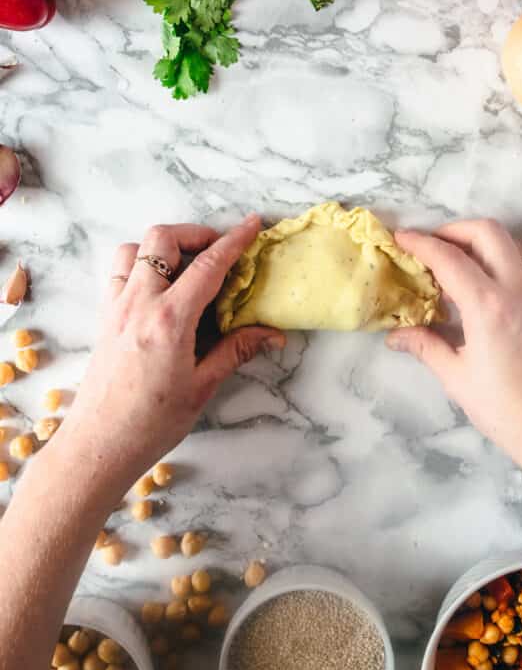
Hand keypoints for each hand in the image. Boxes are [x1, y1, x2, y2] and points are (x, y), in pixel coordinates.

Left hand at [55, 217, 284, 495]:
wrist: (99, 445)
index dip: (234, 240)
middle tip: (219, 252)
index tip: (252, 224)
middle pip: (163, 239)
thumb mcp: (202, 386)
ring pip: (134, 249)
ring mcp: (116, 307)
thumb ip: (236, 350)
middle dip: (195, 234)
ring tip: (187, 267)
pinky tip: (160, 288)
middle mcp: (138, 304)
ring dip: (163, 247)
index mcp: (169, 320)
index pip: (207, 265)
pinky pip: (119, 272)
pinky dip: (141, 265)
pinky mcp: (104, 317)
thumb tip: (273, 334)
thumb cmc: (151, 423)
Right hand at [386, 220, 521, 476]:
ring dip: (475, 243)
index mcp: (489, 306)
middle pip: (487, 232)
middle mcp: (515, 290)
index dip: (421, 243)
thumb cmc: (508, 412)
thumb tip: (396, 335)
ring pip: (506, 246)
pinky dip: (490, 261)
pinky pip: (515, 267)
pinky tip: (471, 289)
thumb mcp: (458, 379)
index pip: (450, 258)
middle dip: (453, 229)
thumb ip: (427, 347)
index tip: (399, 237)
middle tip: (426, 247)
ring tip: (446, 266)